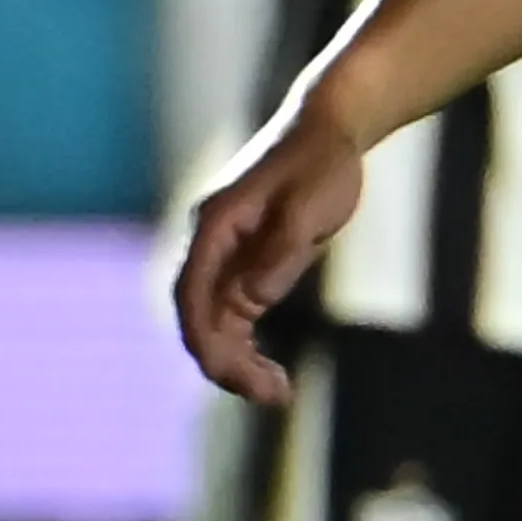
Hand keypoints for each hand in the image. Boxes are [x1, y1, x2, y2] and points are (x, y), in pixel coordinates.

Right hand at [173, 98, 367, 404]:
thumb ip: (279, 257)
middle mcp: (207, 241)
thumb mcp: (309, 211)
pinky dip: (245, 341)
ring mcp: (222, 250)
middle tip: (275, 396)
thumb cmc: (324, 162)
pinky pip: (232, 310)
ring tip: (278, 393)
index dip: (209, 345)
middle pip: (198, 317)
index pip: (191, 299)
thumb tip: (250, 304)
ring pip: (213, 319)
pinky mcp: (242, 256)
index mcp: (213, 226)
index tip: (241, 381)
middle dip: (227, 364)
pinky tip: (269, 369)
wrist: (330, 124)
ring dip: (237, 359)